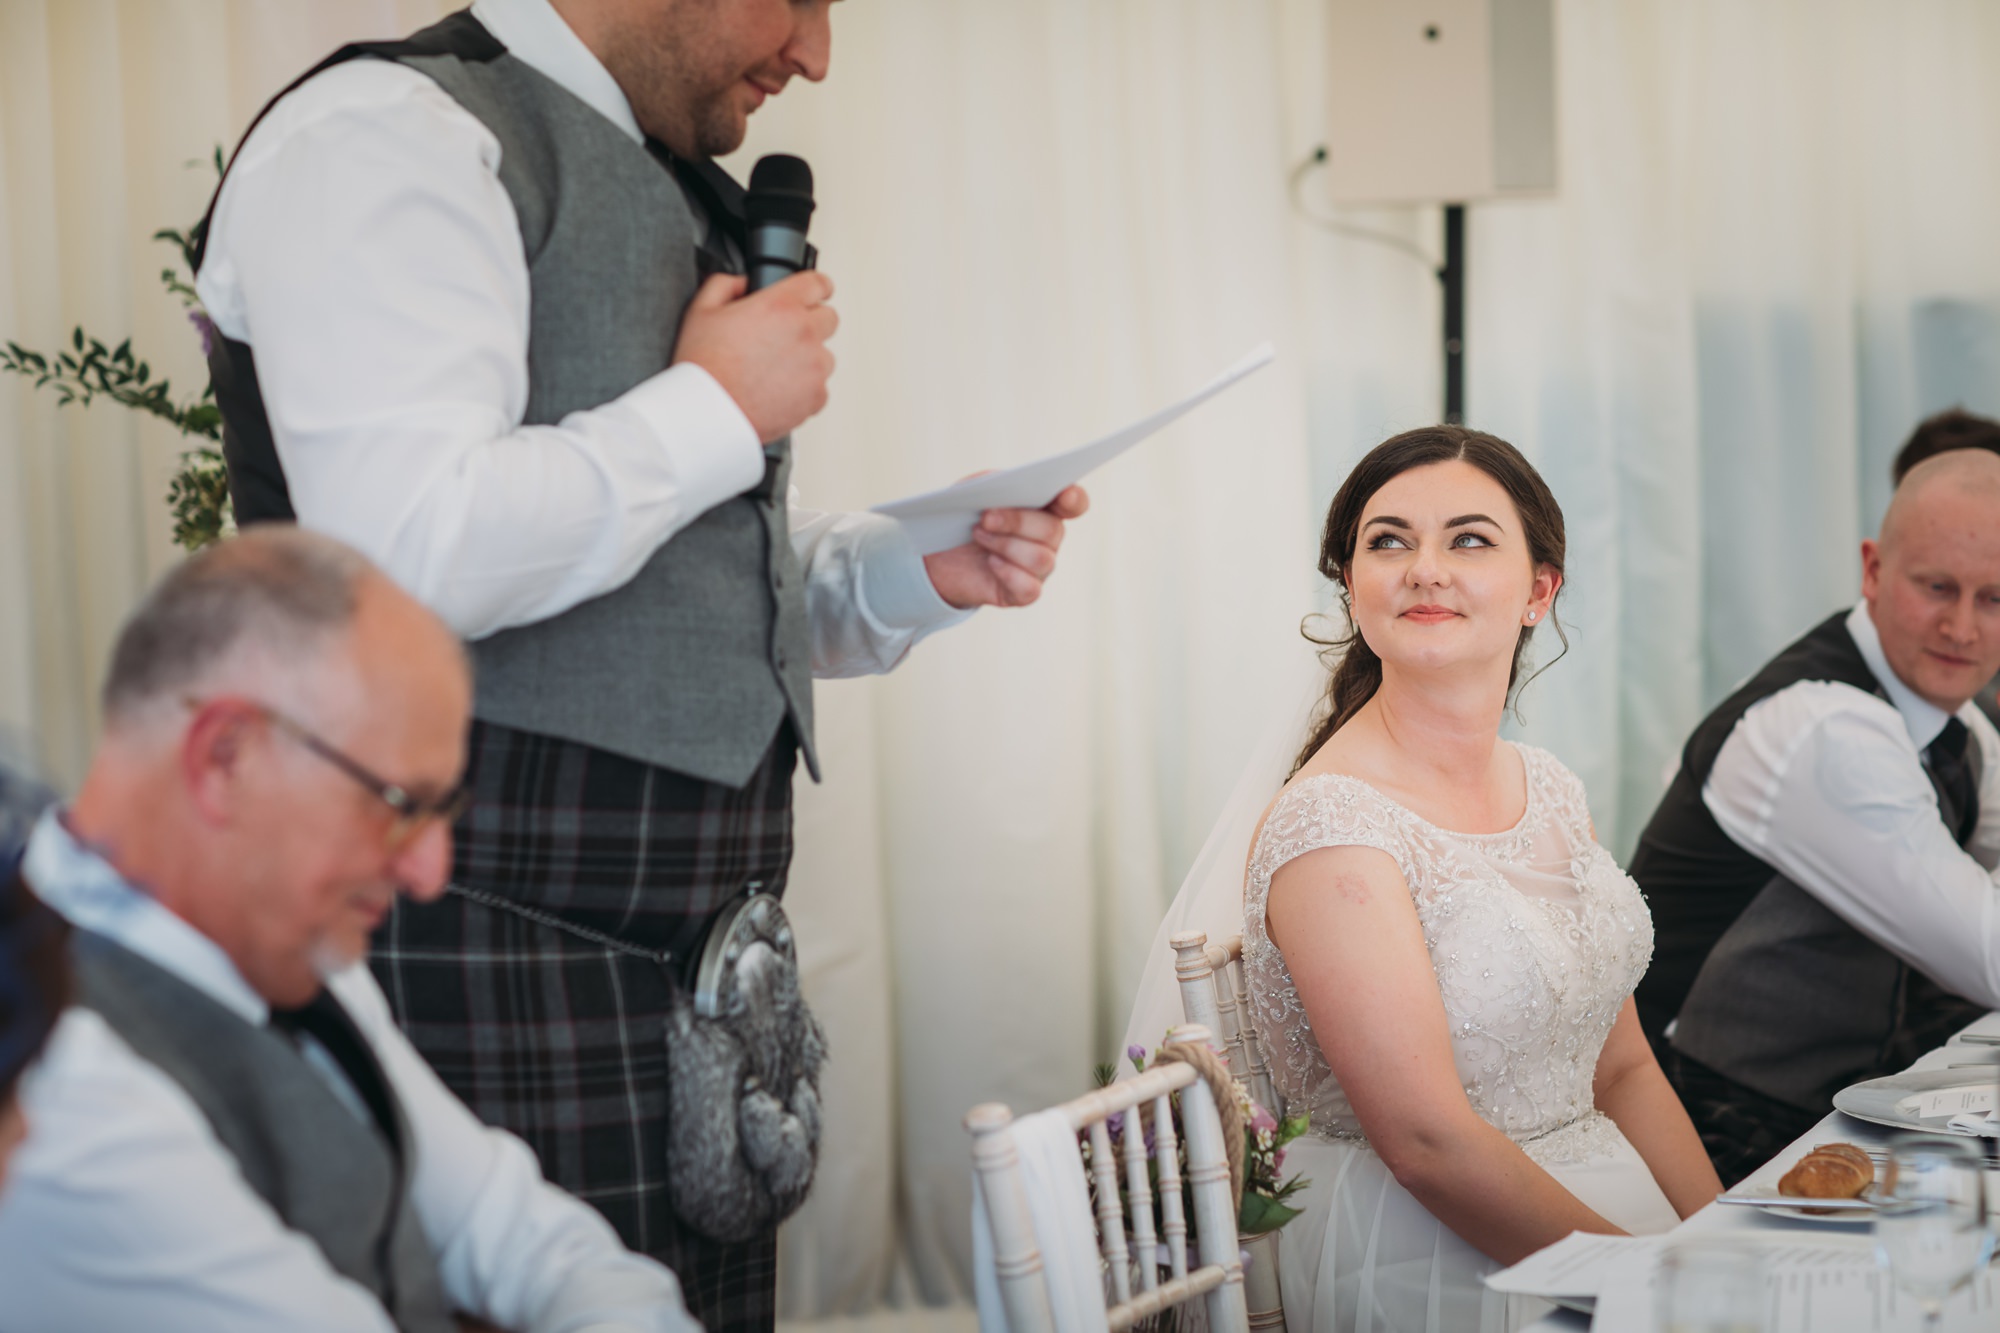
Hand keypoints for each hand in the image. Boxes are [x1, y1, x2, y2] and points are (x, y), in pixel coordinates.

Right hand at [672, 271, 837, 443]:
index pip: (818, 283)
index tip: (815, 293)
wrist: (708, 413)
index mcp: (780, 306)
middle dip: (810, 323)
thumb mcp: (702, 310)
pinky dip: (804, 388)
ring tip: (775, 369)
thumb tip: (741, 282)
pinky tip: (777, 389)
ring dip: (808, 358)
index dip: (816, 287)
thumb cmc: (704, 367)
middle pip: (828, 318)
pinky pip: (819, 387)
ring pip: (825, 355)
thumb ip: (725, 284)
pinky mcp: (816, 396)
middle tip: (783, 338)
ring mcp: (814, 366)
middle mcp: (804, 333)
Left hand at [923, 485, 1088, 608]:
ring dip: (1005, 545)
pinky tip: (990, 562)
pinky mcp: (1024, 593)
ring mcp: (1039, 568)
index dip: (1074, 500)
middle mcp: (1048, 539)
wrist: (938, 557)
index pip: (1074, 504)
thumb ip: (992, 483)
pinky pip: (1030, 588)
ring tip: (978, 535)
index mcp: (1043, 508)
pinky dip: (1008, 573)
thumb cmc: (962, 518)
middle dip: (1018, 521)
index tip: (1064, 495)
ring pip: (1041, 558)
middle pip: (1053, 530)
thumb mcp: (973, 492)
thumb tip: (1004, 488)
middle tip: (986, 517)